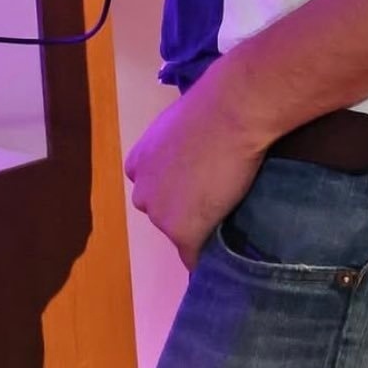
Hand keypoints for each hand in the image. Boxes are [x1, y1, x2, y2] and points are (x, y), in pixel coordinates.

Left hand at [124, 63, 267, 269]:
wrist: (230, 114)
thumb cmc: (209, 110)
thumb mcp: (177, 129)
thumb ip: (173, 152)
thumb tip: (188, 161)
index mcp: (137, 164)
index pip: (152, 192)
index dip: (176, 193)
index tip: (197, 188)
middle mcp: (141, 192)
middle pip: (162, 215)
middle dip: (183, 212)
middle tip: (215, 198)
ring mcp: (159, 215)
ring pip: (179, 235)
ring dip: (198, 231)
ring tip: (228, 216)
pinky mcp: (182, 232)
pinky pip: (194, 257)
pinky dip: (208, 256)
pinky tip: (224, 250)